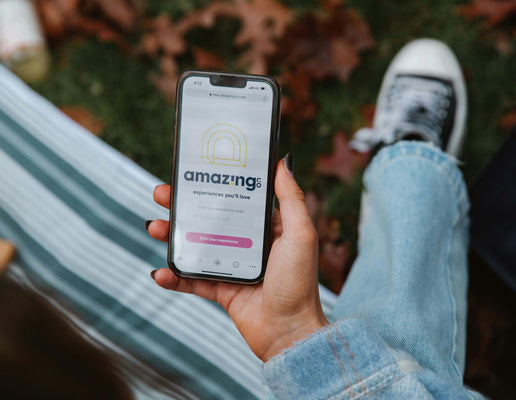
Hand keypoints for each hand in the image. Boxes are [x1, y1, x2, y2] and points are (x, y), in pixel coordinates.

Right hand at [147, 158, 327, 360]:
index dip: (214, 185)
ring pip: (196, 247)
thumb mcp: (300, 234)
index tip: (193, 171)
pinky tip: (160, 272)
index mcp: (268, 228)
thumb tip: (283, 161)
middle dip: (183, 207)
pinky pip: (193, 281)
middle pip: (210, 220)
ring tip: (154, 227)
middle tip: (161, 194)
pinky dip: (175, 278)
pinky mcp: (223, 291)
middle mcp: (249, 244)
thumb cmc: (299, 282)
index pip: (236, 199)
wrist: (290, 333)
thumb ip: (291, 198)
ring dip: (172, 237)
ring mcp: (234, 267)